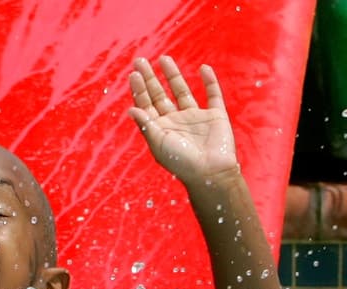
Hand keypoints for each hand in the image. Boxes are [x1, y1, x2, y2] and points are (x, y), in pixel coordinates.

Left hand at [128, 56, 237, 184]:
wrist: (211, 173)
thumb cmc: (181, 162)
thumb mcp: (158, 143)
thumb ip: (146, 124)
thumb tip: (131, 109)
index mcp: (161, 129)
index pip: (146, 105)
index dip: (139, 89)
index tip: (133, 73)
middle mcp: (176, 122)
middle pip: (160, 95)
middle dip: (150, 78)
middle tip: (140, 60)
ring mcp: (196, 118)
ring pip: (182, 91)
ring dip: (173, 75)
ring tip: (164, 58)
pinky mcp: (215, 116)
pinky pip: (213, 95)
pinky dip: (209, 82)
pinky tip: (203, 68)